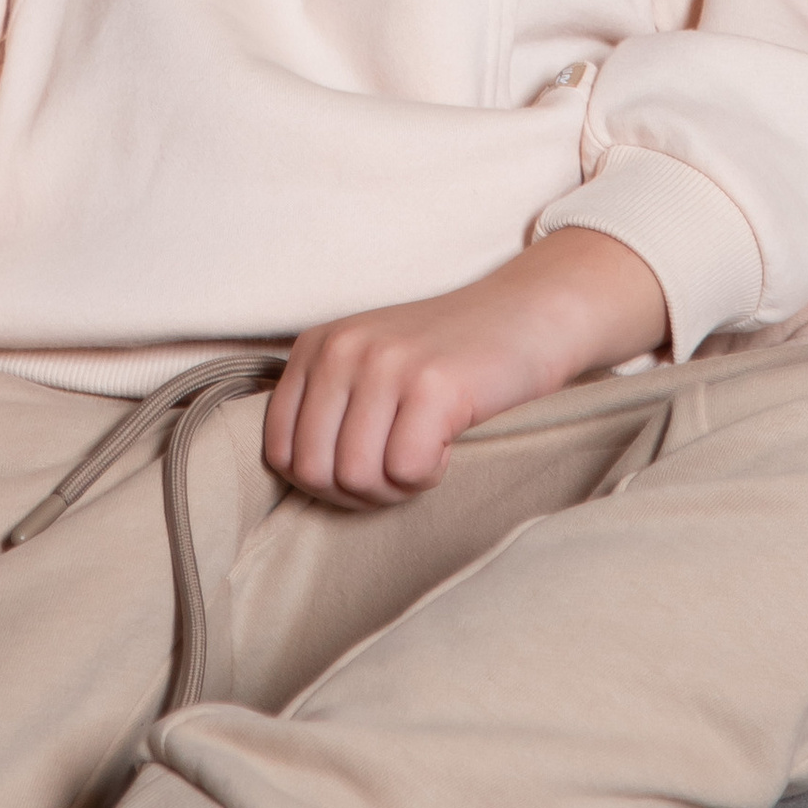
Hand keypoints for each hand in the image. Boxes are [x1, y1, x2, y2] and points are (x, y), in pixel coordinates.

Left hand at [265, 231, 667, 504]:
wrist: (528, 314)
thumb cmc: (448, 355)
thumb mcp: (369, 365)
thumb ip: (327, 408)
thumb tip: (296, 478)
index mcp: (315, 346)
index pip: (279, 451)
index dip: (323, 481)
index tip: (367, 466)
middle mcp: (342, 349)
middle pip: (315, 473)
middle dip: (358, 493)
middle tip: (400, 468)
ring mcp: (386, 364)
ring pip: (356, 479)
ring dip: (395, 488)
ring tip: (424, 453)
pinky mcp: (434, 385)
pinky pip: (405, 472)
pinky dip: (429, 476)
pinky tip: (447, 444)